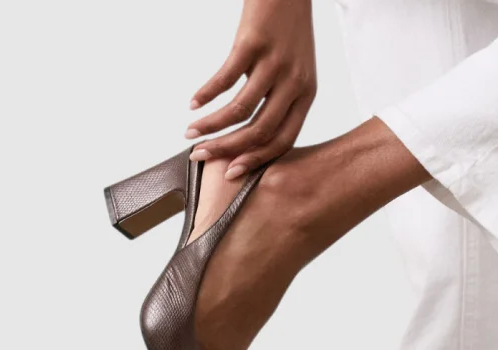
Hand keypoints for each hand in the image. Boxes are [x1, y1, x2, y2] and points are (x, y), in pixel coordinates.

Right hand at [187, 0, 316, 178]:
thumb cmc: (288, 30)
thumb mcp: (295, 70)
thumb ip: (279, 99)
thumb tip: (248, 131)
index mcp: (306, 93)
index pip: (283, 139)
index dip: (255, 160)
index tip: (230, 172)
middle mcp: (295, 82)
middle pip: (260, 130)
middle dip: (227, 148)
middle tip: (200, 155)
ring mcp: (275, 63)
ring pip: (241, 109)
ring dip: (212, 124)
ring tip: (191, 130)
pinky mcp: (254, 43)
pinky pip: (226, 77)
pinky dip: (206, 93)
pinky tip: (193, 102)